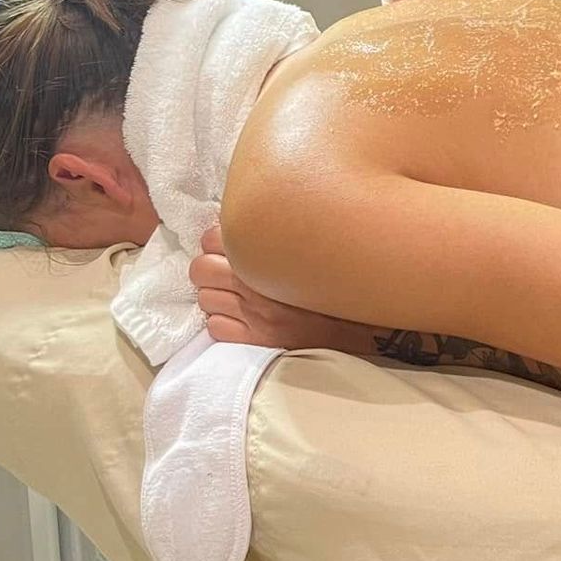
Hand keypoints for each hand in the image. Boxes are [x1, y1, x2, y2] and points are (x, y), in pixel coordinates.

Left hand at [191, 225, 360, 350]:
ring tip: (235, 296)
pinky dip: (223, 322)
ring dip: (215, 296)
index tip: (231, 245)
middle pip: (200, 268)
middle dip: (209, 268)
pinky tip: (241, 318)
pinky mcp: (254, 340)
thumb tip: (250, 221)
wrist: (360, 328)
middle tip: (226, 271)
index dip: (218, 240)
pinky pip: (215, 327)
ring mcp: (253, 314)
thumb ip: (277, 235)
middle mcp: (257, 284)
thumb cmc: (334, 286)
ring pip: (204, 299)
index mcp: (269, 254)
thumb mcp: (310, 250)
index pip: (213, 237)